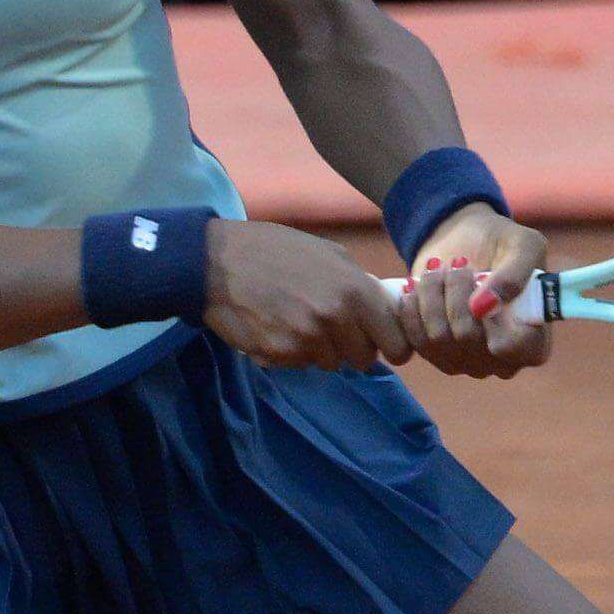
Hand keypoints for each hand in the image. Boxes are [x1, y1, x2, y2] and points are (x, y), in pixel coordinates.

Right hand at [202, 219, 412, 371]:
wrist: (218, 262)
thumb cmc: (275, 250)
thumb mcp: (329, 254)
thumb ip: (360, 284)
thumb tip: (384, 309)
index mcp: (355, 291)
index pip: (395, 342)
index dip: (392, 347)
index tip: (385, 347)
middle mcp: (335, 318)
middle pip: (364, 358)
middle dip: (353, 347)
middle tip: (332, 329)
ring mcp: (307, 339)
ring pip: (331, 362)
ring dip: (320, 349)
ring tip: (298, 321)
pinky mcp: (280, 354)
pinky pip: (300, 363)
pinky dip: (293, 351)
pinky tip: (277, 326)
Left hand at [402, 205, 552, 379]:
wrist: (466, 243)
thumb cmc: (504, 245)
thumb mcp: (523, 245)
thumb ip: (515, 275)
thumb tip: (482, 307)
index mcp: (534, 341)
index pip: (516, 349)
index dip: (496, 318)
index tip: (484, 283)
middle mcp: (502, 361)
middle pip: (468, 338)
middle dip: (457, 291)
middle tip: (459, 263)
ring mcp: (468, 362)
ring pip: (438, 338)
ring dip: (433, 294)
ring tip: (438, 268)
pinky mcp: (436, 355)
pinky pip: (416, 340)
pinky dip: (413, 307)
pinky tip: (417, 286)